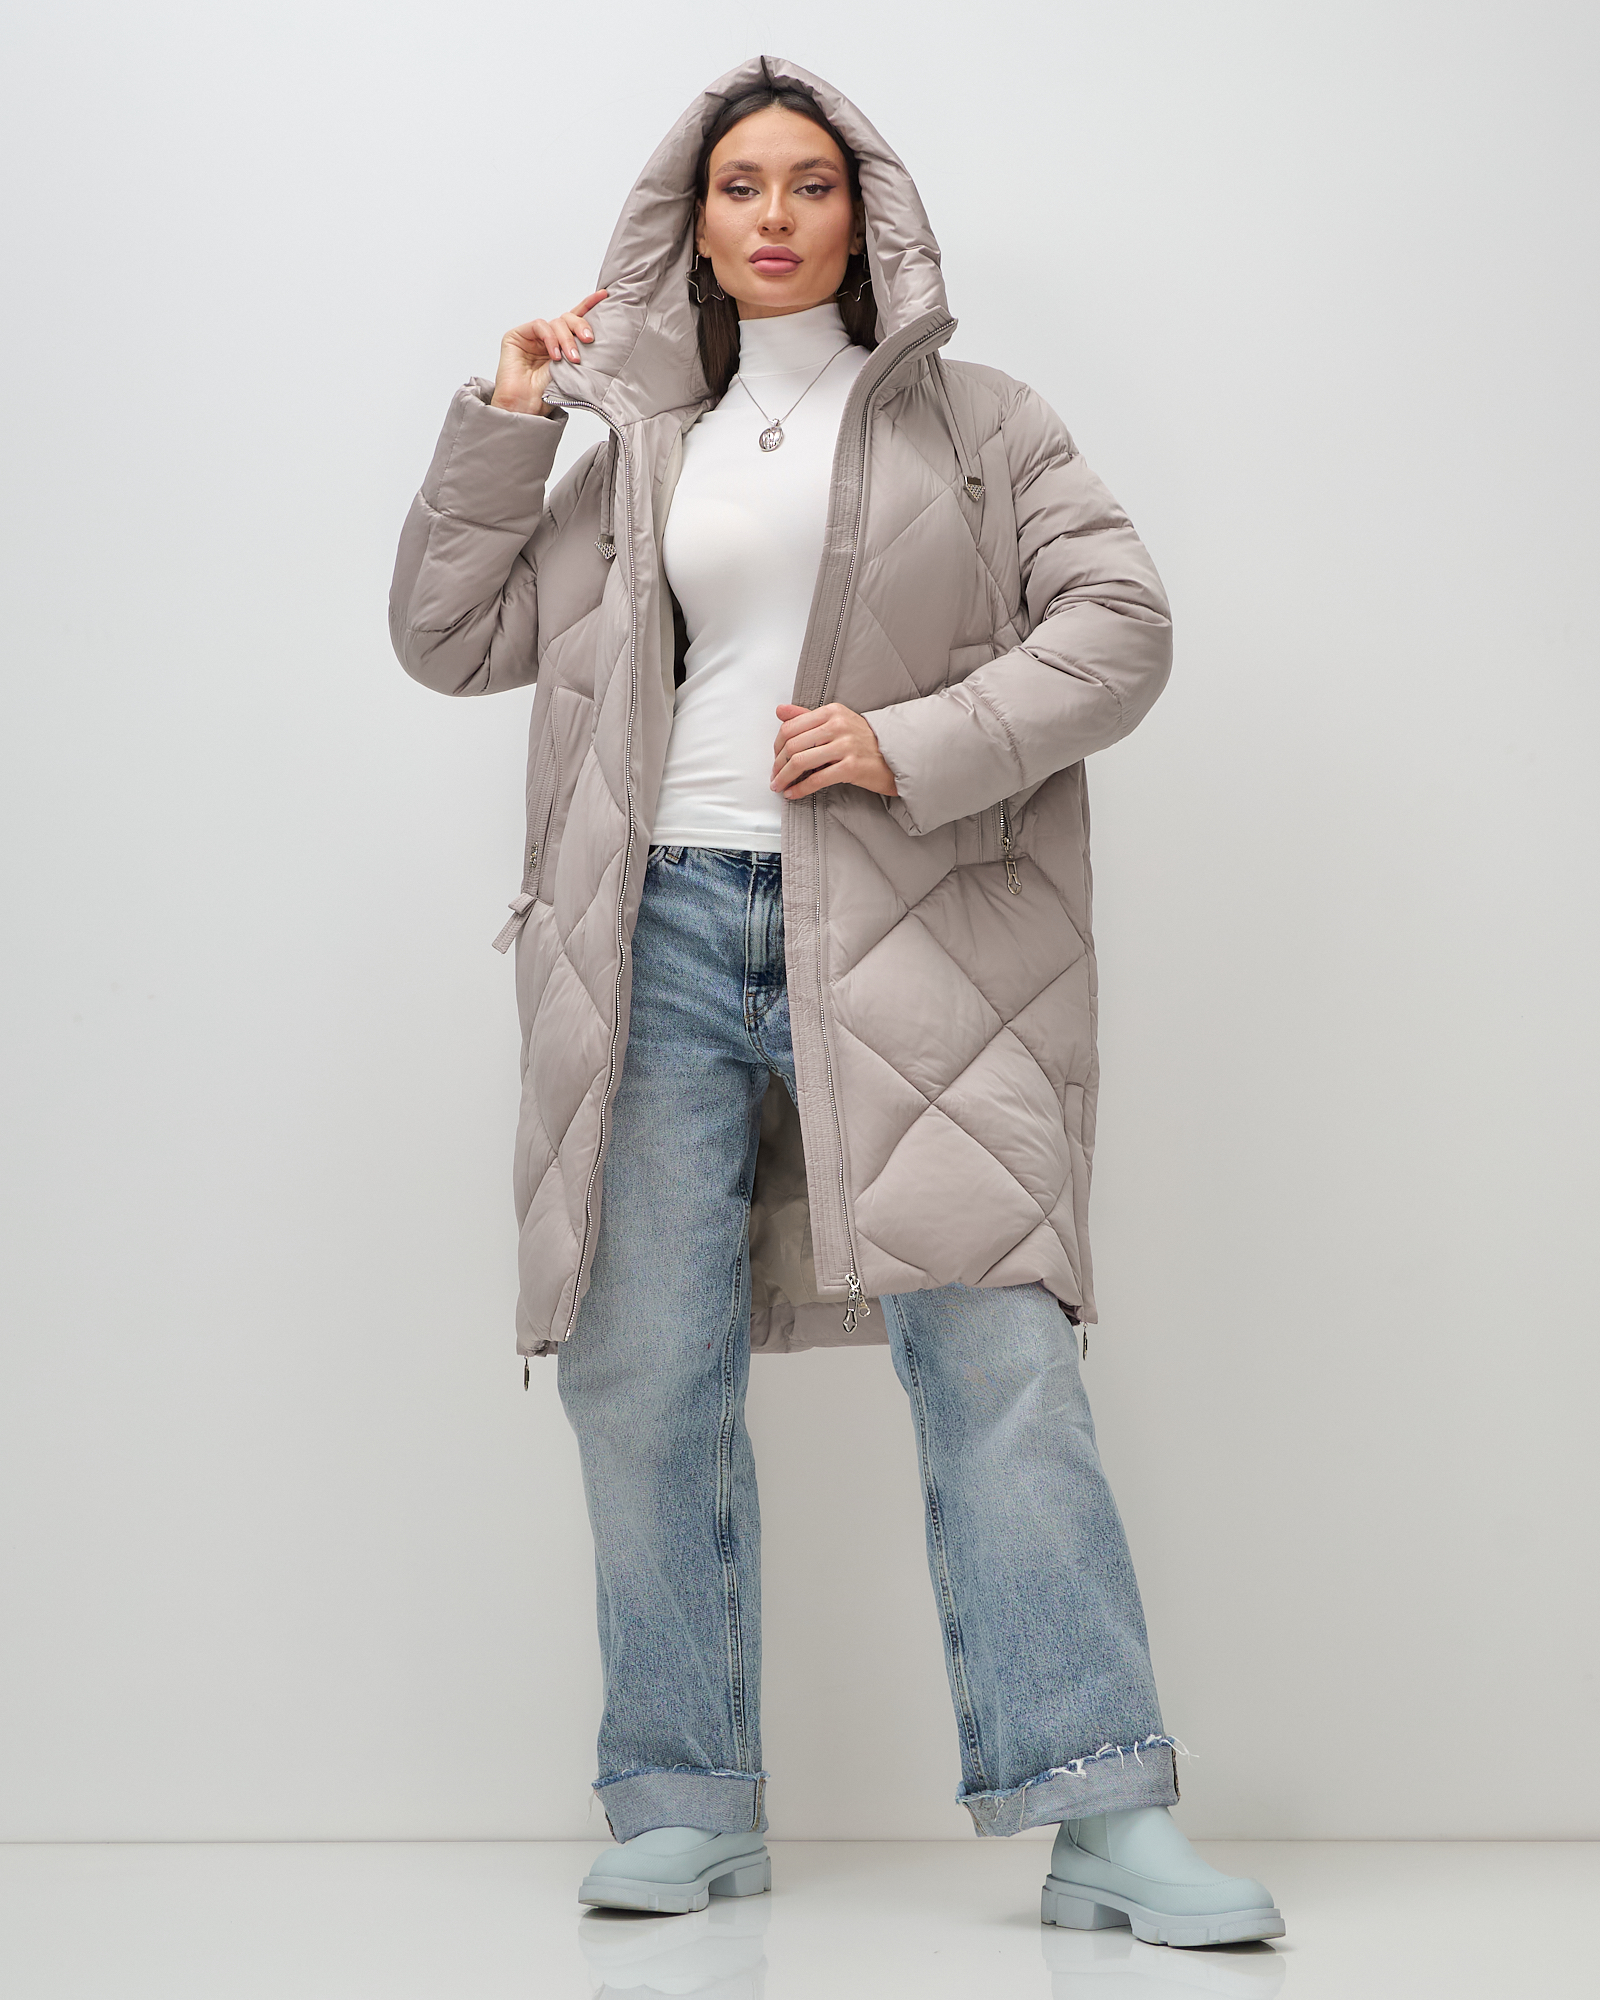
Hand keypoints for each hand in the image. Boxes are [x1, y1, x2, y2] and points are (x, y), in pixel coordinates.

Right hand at [490, 291, 608, 413]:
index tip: (604, 296)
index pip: (576, 320)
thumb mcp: (574, 370)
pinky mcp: (517, 336)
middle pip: (568, 319)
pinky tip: (555, 355)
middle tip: (589, 340)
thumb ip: (582, 351)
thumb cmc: (548, 395)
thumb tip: (601, 338)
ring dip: (566, 339)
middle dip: (580, 326)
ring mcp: (532, 337)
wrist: (527, 408)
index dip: (589, 305)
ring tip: (572, 358)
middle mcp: (548, 338)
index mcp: (562, 345)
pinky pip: (540, 326)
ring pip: (556, 323)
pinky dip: (550, 339)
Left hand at [770, 702, 898, 800]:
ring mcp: (845, 746)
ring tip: (779, 786)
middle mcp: (838, 726)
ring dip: (785, 777)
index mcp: (831, 712)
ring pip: (801, 761)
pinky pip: (817, 779)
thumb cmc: (865, 740)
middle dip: (778, 764)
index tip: (775, 758)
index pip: (791, 726)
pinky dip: (800, 788)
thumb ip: (806, 716)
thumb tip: (780, 711)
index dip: (777, 746)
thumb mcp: (836, 720)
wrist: (895, 756)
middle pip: (793, 745)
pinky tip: (793, 793)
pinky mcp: (851, 767)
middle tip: (774, 776)